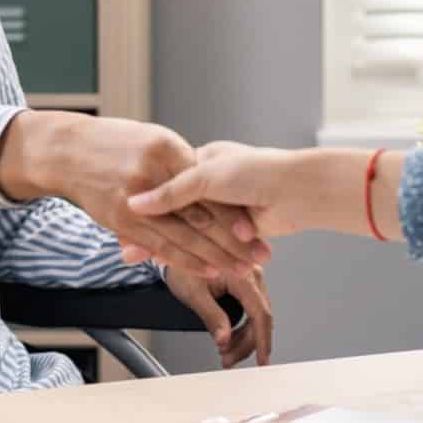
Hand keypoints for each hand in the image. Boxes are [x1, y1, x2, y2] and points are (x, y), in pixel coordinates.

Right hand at [0, 114, 267, 277]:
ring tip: (240, 270)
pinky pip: (157, 244)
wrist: (65, 150)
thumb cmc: (112, 142)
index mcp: (164, 148)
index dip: (230, 211)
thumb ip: (181, 166)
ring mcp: (133, 199)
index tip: (255, 228)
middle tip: (256, 257)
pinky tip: (203, 270)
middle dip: (231, 239)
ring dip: (213, 256)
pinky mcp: (121, 220)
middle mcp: (150, 174)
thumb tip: (211, 187)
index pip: (206, 188)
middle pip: (199, 214)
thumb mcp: (153, 139)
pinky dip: (182, 259)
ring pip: (181, 234)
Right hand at [125, 142, 403, 244]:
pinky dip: (188, 253)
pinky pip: (207, 243)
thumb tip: (138, 203)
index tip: (122, 214)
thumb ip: (172, 192)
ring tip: (136, 256)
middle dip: (149, 227)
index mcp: (203, 161)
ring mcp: (225, 209)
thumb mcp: (207, 176)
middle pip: (174, 211)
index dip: (144, 202)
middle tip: (123, 243)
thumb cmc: (258, 171)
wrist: (300, 191)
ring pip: (189, 230)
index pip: (166, 184)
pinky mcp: (236, 231)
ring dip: (165, 243)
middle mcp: (213, 184)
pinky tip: (167, 261)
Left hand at [163, 264, 273, 367]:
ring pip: (257, 316)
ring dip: (244, 338)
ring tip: (226, 351)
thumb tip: (224, 340)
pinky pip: (252, 309)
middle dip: (246, 344)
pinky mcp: (248, 282)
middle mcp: (251, 273)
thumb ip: (211, 317)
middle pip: (259, 317)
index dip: (262, 340)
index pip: (259, 312)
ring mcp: (251, 277)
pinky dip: (243, 327)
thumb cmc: (183, 268)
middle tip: (228, 360)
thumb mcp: (194, 294)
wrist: (177, 250)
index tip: (262, 361)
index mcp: (241, 273)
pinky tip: (232, 338)